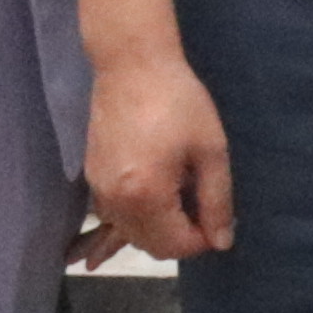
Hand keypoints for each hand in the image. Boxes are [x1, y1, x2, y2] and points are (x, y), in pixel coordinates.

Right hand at [83, 50, 235, 264]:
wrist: (132, 66)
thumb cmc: (179, 102)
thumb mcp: (210, 150)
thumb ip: (217, 201)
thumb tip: (221, 242)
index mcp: (146, 195)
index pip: (175, 246)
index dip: (202, 241)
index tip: (219, 221)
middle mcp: (114, 201)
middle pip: (149, 246)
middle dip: (180, 239)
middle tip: (203, 210)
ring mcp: (98, 190)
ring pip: (128, 234)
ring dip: (156, 230)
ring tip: (182, 200)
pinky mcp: (91, 178)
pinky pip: (112, 216)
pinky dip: (133, 219)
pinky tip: (152, 197)